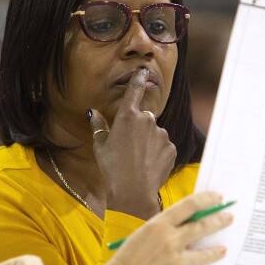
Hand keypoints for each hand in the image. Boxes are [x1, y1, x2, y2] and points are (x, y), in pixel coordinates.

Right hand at [90, 67, 176, 219]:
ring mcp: (162, 134)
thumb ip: (98, 125)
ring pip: (155, 133)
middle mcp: (147, 120)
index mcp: (127, 116)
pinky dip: (157, 153)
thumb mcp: (100, 146)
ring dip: (149, 142)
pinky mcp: (171, 148)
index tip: (144, 70)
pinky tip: (148, 166)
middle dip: (138, 128)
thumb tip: (92, 112)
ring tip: (138, 160)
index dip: (139, 79)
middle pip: (144, 117)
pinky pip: (164, 146)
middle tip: (128, 147)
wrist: (133, 193)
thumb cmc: (112, 168)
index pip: (135, 90)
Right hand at [106, 192, 230, 264]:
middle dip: (219, 221)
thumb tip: (189, 230)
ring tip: (222, 250)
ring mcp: (178, 264)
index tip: (217, 198)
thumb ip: (164, 233)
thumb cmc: (125, 264)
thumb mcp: (141, 238)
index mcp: (158, 226)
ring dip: (216, 251)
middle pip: (203, 226)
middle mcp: (171, 242)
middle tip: (228, 218)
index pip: (190, 205)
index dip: (207, 200)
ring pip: (207, 254)